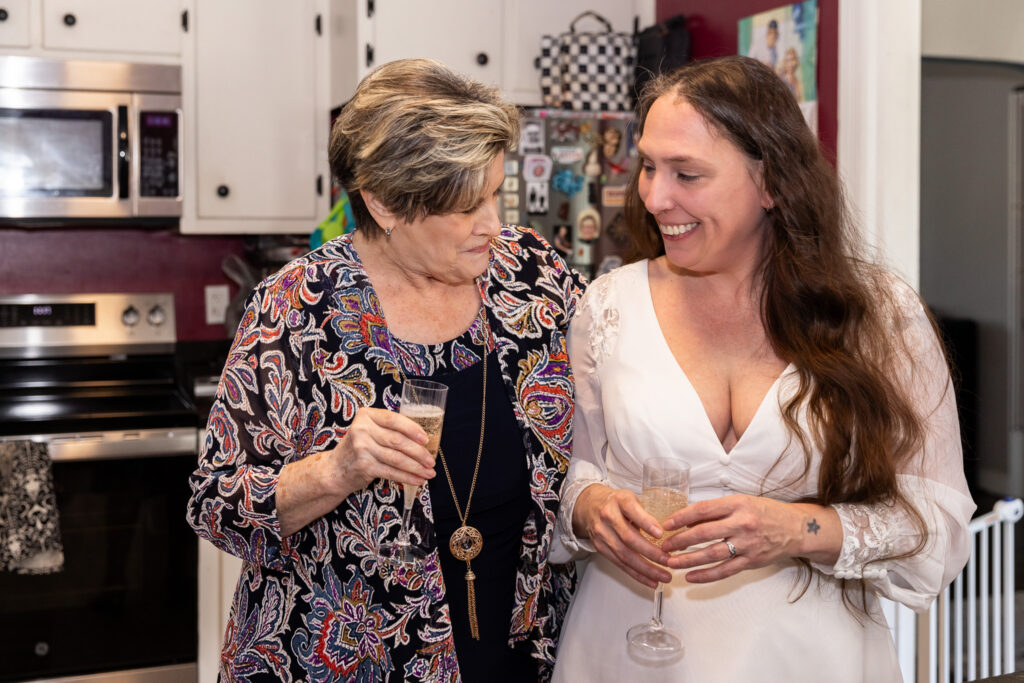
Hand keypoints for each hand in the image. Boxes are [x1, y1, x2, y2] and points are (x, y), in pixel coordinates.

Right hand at [324, 407, 435, 493]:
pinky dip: (407, 477)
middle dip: (419, 452)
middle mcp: (362, 430)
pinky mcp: (364, 466)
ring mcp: (362, 448)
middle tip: (431, 460)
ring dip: (416, 467)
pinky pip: (391, 472)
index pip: (394, 420)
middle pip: (398, 441)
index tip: (426, 439)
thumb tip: (422, 439)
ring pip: (397, 458)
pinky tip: (418, 480)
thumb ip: (389, 428)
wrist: (335, 469)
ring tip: (429, 472)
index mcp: (366, 415)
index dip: (413, 429)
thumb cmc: (359, 447)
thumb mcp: (369, 430)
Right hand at [573, 484, 673, 588]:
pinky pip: (620, 564)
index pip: (631, 510)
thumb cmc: (615, 503)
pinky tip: (650, 580)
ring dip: (646, 569)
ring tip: (663, 576)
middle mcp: (608, 516)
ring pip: (624, 555)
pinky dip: (636, 574)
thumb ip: (647, 514)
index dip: (646, 522)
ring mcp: (602, 533)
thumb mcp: (631, 499)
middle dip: (651, 553)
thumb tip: (672, 534)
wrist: (589, 506)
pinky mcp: (600, 548)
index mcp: (619, 500)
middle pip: (629, 538)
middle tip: (668, 561)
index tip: (660, 533)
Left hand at [661, 495, 838, 582]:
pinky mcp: (751, 562)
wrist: (797, 529)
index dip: (681, 517)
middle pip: (703, 534)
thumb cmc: (766, 512)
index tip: (666, 523)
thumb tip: (687, 519)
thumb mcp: (742, 502)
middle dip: (680, 540)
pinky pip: (724, 571)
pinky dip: (705, 576)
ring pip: (711, 554)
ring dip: (688, 560)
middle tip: (664, 545)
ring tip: (671, 562)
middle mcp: (741, 524)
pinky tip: (690, 577)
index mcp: (737, 504)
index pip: (703, 510)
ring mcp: (747, 545)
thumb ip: (717, 510)